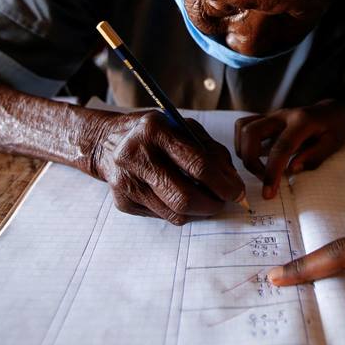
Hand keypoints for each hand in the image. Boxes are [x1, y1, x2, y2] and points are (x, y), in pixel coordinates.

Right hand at [87, 110, 244, 224]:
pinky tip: (180, 197)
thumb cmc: (154, 133)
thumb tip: (233, 181)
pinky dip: (179, 211)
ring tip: (206, 199)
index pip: (197, 165)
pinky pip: (162, 216)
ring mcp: (126, 183)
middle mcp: (136, 157)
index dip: (223, 183)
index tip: (237, 191)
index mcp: (154, 131)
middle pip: (184, 197)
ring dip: (199, 211)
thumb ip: (211, 150)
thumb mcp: (183, 127)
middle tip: (224, 202)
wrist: (107, 142)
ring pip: (175, 213)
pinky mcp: (122, 202)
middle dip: (213, 204)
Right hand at [235, 100, 344, 198]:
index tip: (268, 192)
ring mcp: (272, 115)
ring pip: (243, 127)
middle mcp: (282, 115)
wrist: (332, 110)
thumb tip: (292, 169)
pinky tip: (254, 157)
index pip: (280, 147)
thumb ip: (314, 156)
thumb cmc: (335, 128)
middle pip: (251, 132)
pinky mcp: (266, 119)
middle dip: (250, 160)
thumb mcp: (334, 143)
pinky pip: (244, 126)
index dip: (271, 171)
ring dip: (244, 152)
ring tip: (259, 169)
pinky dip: (242, 144)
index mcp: (302, 122)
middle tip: (263, 179)